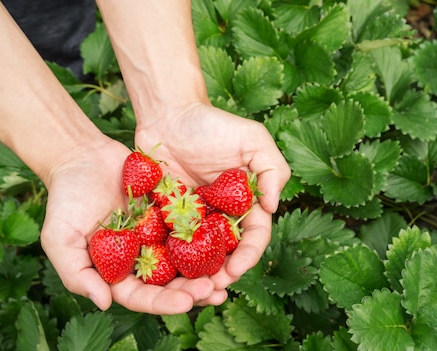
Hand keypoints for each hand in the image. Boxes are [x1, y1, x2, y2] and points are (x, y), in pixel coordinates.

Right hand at [39, 137, 226, 313]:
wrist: (82, 156)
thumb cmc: (66, 199)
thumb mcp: (60, 239)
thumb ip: (76, 274)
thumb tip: (104, 303)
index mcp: (117, 273)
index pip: (143, 297)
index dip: (165, 303)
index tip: (188, 301)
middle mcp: (141, 259)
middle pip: (170, 284)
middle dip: (194, 291)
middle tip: (217, 291)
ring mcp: (157, 237)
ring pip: (186, 260)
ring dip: (207, 270)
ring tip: (229, 274)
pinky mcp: (170, 215)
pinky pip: (192, 228)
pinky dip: (208, 237)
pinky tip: (228, 241)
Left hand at [134, 102, 290, 296]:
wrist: (169, 114)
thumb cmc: (213, 123)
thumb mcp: (254, 139)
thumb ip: (273, 170)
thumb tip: (274, 208)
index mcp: (245, 203)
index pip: (254, 236)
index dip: (249, 255)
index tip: (238, 269)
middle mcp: (221, 216)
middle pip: (227, 253)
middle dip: (223, 274)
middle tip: (212, 288)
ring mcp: (193, 219)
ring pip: (199, 255)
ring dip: (197, 275)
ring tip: (189, 291)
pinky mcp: (166, 218)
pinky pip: (168, 243)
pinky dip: (168, 261)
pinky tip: (162, 276)